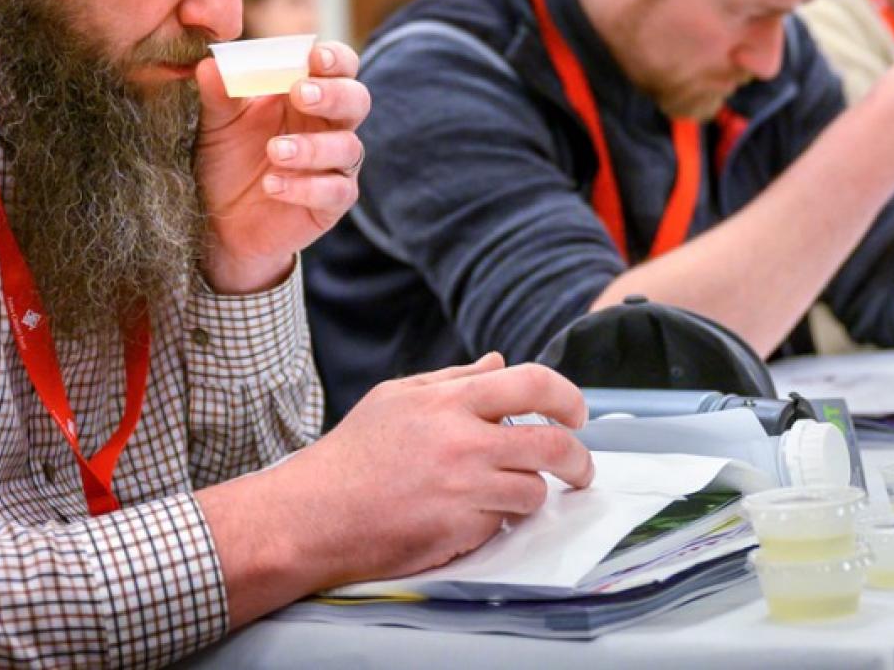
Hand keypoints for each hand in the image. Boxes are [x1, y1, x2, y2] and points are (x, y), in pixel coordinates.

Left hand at [195, 41, 369, 292]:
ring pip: (348, 147)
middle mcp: (329, 126)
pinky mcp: (331, 204)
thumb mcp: (217, 124)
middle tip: (300, 94)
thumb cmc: (227, 160)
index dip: (336, 59)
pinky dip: (306, 186)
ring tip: (275, 151)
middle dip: (334, 94)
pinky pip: (335, 191)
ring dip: (313, 146)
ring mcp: (335, 166)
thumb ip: (218, 95)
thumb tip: (210, 65)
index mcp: (308, 95)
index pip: (340, 67)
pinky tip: (273, 185)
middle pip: (357, 100)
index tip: (315, 57)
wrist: (219, 221)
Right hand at [198, 355, 594, 624]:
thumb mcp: (397, 399)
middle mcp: (462, 441)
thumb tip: (499, 361)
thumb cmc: (352, 457)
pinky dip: (499, 522)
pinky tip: (472, 517)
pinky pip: (504, 524)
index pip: (532, 383)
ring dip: (532, 495)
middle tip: (581, 469)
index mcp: (448, 401)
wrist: (312, 517)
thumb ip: (453, 379)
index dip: (567, 397)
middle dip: (579, 459)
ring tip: (511, 496)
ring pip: (535, 491)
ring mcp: (464, 488)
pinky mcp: (460, 530)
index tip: (576, 414)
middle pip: (554, 444)